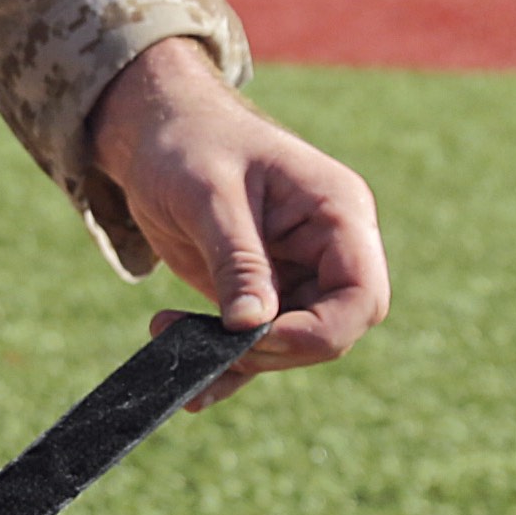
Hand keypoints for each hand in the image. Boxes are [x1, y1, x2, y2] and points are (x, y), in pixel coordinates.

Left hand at [87, 38, 389, 409]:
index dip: (317, 332)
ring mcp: (296, 273)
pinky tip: (187, 381)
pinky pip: (257, 343)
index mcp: (338, 213)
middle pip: (334, 329)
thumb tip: (252, 327)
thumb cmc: (188, 143)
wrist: (154, 133)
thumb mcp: (209, 195)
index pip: (361, 297)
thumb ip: (237, 259)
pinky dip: (225, 366)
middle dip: (275, 349)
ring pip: (293, 345)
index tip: (253, 336)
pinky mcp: (260, 291)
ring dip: (239, 360)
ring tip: (168, 337)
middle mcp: (328, 248)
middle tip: (208, 342)